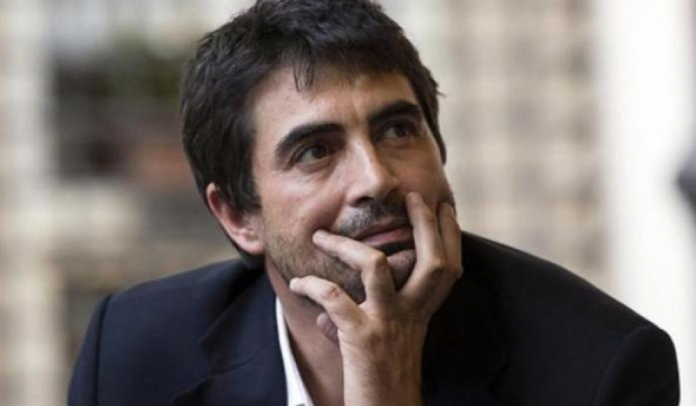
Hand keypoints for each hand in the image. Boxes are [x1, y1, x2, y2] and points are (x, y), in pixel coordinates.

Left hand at [289, 192, 461, 405]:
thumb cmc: (379, 381)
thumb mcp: (385, 343)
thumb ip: (367, 318)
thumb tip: (328, 309)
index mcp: (420, 315)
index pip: (449, 269)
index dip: (451, 236)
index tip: (444, 208)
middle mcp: (411, 316)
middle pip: (433, 261)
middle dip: (425, 223)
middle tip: (414, 197)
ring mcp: (387, 325)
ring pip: (378, 266)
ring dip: (346, 245)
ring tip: (322, 237)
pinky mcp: (362, 339)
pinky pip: (334, 299)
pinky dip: (312, 286)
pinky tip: (298, 284)